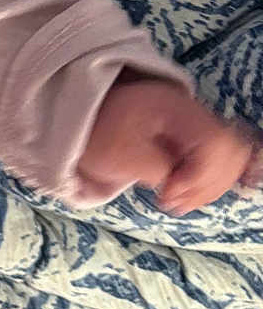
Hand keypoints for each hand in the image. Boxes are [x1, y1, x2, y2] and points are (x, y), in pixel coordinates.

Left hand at [79, 76, 256, 214]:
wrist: (80, 123)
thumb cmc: (95, 136)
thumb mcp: (119, 155)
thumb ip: (158, 170)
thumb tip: (181, 186)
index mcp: (173, 107)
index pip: (213, 141)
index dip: (200, 174)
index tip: (168, 193)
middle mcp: (191, 111)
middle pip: (227, 150)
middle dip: (205, 183)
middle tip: (171, 201)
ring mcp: (193, 124)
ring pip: (227, 158)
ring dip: (207, 186)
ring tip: (174, 202)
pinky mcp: (190, 139)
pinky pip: (215, 163)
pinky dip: (203, 183)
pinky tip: (180, 197)